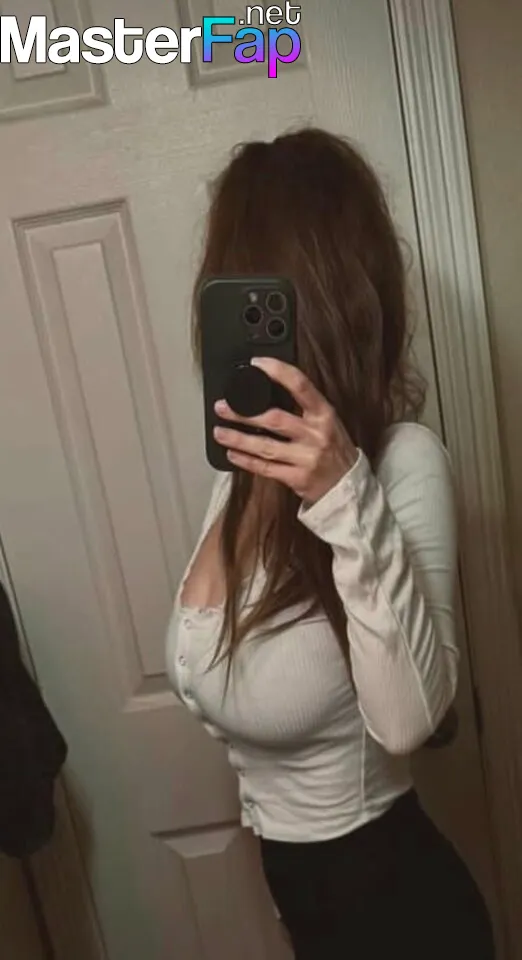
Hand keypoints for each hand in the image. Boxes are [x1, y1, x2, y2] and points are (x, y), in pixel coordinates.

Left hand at [213, 358, 357, 504]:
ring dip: (238, 439)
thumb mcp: (326, 421)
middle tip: (222, 407)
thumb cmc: (333, 448)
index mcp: (324, 414)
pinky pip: (266, 468)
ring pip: (265, 447)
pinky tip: (232, 453)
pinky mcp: (297, 478)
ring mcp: (306, 458)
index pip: (300, 385)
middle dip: (244, 413)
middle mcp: (316, 434)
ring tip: (220, 432)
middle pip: (274, 419)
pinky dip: (246, 461)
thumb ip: (304, 407)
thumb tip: (268, 388)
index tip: (257, 364)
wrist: (347, 485)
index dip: (277, 371)